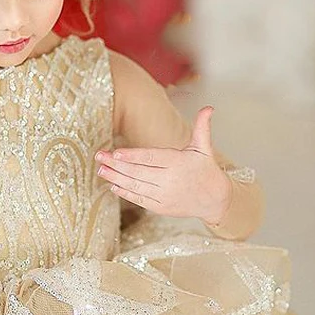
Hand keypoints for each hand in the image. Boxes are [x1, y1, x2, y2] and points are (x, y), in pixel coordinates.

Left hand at [94, 106, 233, 224]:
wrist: (214, 200)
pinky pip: (139, 199)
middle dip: (116, 164)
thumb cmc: (206, 170)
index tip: (115, 152)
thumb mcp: (205, 148)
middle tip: (99, 156)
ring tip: (101, 170)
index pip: (150, 158)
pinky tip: (113, 185)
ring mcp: (164, 195)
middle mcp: (169, 180)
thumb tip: (208, 107)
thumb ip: (202, 127)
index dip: (132, 156)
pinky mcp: (160, 207)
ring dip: (116, 178)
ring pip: (135, 186)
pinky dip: (125, 192)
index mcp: (178, 163)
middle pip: (137, 172)